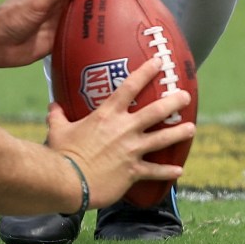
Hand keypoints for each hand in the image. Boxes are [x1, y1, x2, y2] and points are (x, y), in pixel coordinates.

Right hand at [46, 56, 194, 207]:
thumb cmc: (62, 154)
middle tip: (186, 96)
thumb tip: (53, 105)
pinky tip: (180, 170)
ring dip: (178, 133)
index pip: (129, 87)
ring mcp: (131, 150)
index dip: (146, 72)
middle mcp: (124, 129)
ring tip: (191, 128)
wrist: (68, 181)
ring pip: (161, 138)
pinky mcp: (133, 171)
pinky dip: (168, 171)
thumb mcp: (58, 130)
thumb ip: (58, 116)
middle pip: (155, 111)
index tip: (159, 62)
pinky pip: (154, 171)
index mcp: (107, 115)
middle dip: (173, 101)